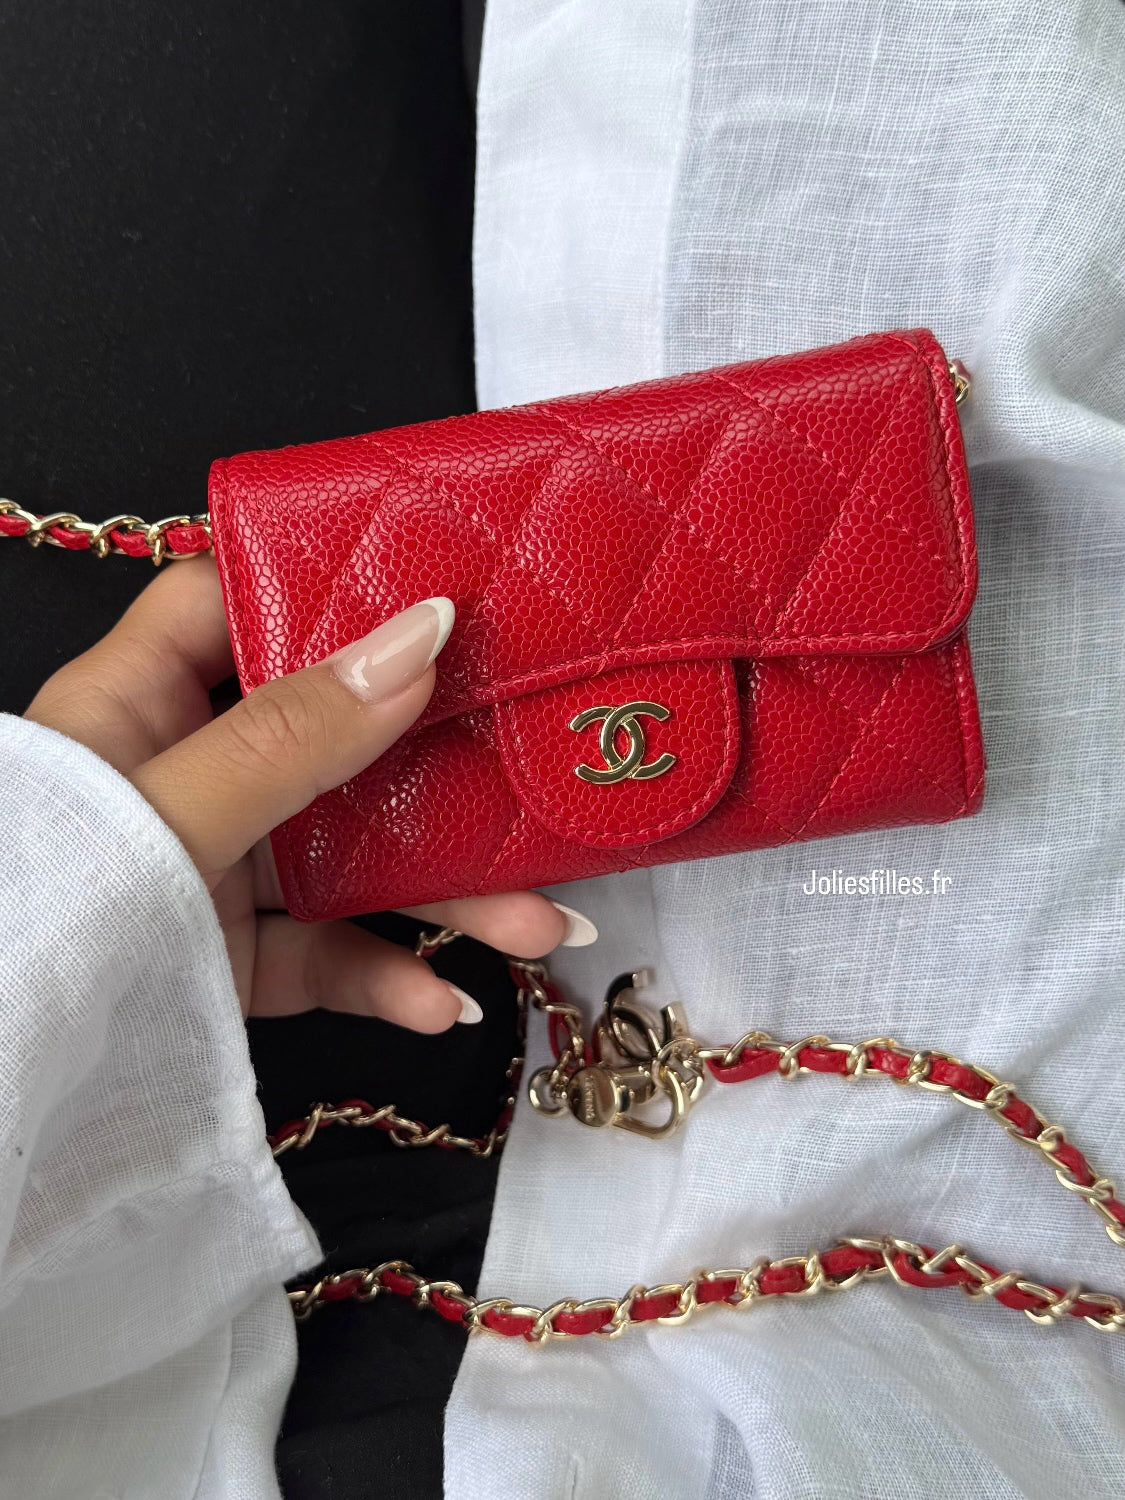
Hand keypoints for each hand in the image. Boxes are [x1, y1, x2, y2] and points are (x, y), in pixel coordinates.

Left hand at [25, 557, 595, 1027]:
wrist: (5, 1081)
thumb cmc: (51, 912)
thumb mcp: (176, 811)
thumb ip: (295, 734)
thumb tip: (416, 636)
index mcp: (139, 700)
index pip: (234, 604)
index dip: (323, 586)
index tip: (430, 586)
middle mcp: (187, 772)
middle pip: (334, 739)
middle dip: (440, 770)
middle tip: (529, 766)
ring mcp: (216, 867)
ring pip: (351, 857)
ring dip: (448, 894)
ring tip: (539, 928)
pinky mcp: (232, 955)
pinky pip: (327, 953)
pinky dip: (389, 978)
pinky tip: (442, 1002)